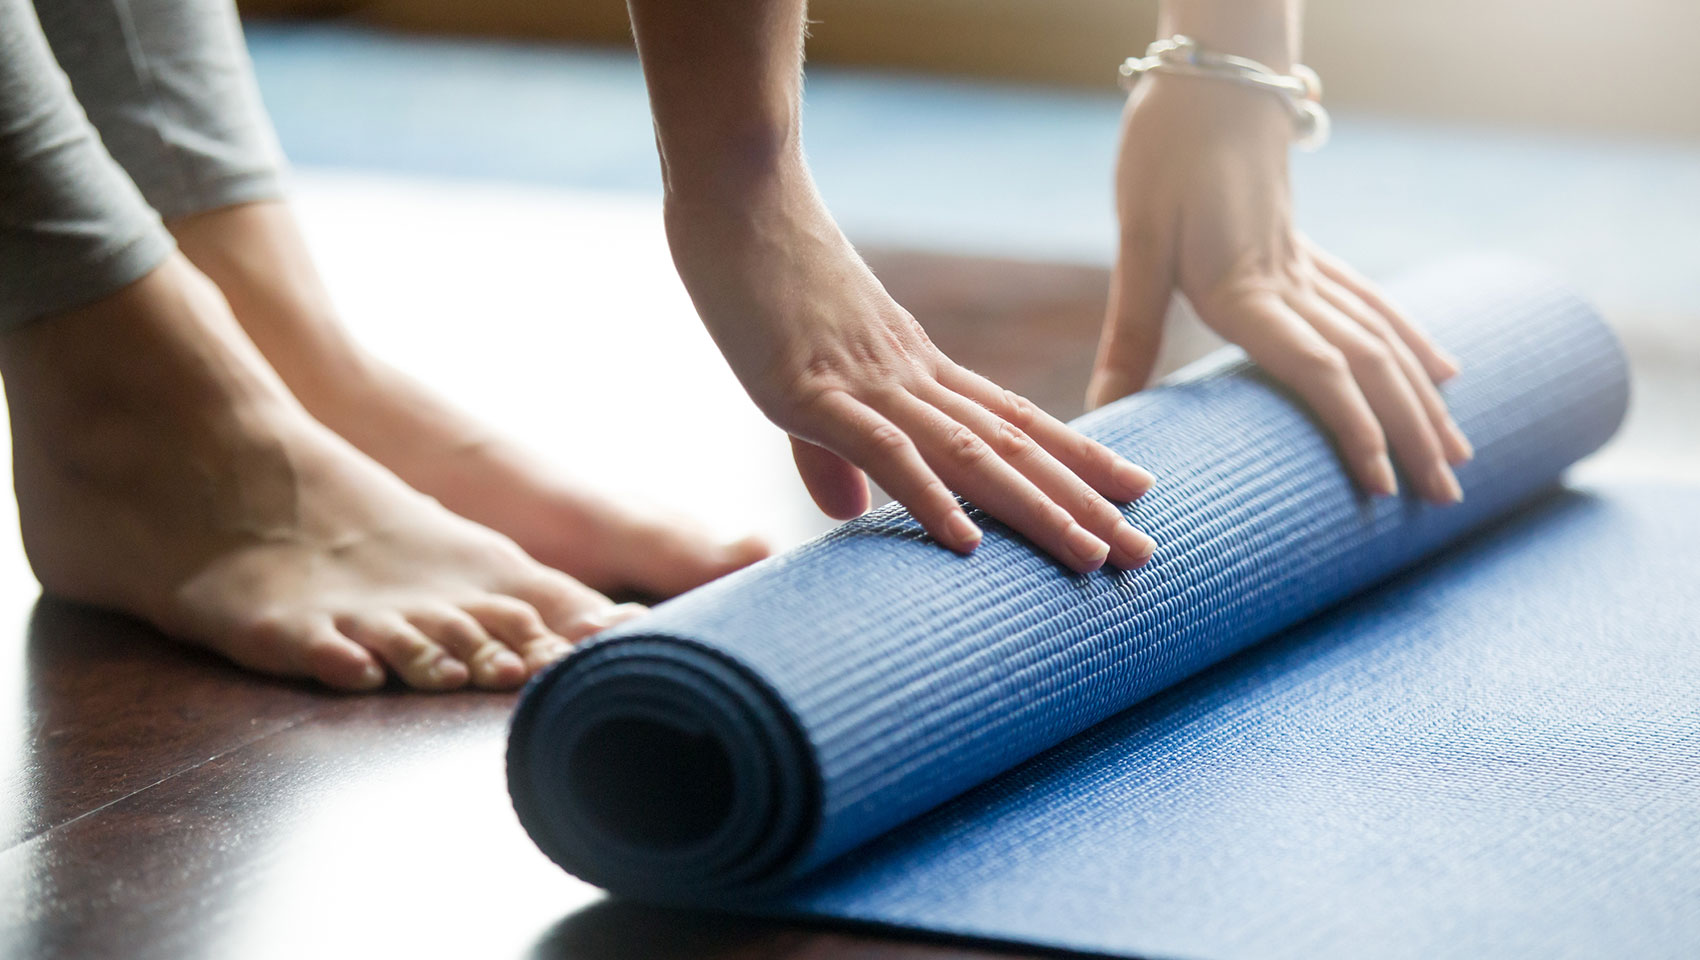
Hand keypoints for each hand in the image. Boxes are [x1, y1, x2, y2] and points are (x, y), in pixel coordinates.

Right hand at [665, 174, 1156, 572]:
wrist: (736, 189)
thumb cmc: (762, 273)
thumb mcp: (799, 376)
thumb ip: (828, 451)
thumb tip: (851, 512)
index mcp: (915, 366)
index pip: (1014, 419)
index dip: (1076, 458)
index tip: (1133, 492)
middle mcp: (911, 374)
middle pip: (1014, 445)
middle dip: (1082, 502)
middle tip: (1144, 553)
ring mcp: (867, 380)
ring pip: (972, 453)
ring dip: (1035, 508)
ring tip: (1093, 556)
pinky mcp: (811, 388)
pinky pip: (883, 448)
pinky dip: (929, 496)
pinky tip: (967, 543)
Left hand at [1090, 75, 1472, 502]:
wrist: (1211, 79)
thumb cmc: (1166, 155)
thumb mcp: (1138, 243)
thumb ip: (1131, 330)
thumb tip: (1102, 411)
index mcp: (1247, 288)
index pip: (1317, 368)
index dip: (1354, 429)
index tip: (1383, 487)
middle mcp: (1292, 282)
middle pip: (1370, 366)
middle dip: (1412, 435)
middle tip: (1446, 501)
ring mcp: (1311, 266)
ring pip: (1385, 340)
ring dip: (1425, 401)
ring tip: (1460, 458)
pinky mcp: (1310, 251)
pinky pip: (1377, 304)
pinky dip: (1415, 341)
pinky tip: (1445, 371)